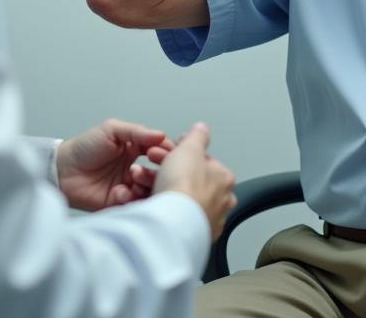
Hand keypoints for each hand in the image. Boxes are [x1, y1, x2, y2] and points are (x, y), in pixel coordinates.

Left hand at [56, 119, 175, 210]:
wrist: (61, 170)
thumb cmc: (83, 147)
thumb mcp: (111, 130)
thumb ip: (136, 131)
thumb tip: (161, 135)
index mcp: (135, 150)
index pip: (160, 151)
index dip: (166, 153)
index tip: (167, 153)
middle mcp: (135, 169)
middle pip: (159, 173)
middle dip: (157, 172)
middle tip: (146, 168)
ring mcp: (128, 186)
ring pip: (149, 190)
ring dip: (145, 185)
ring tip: (132, 179)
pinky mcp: (119, 202)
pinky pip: (134, 203)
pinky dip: (131, 198)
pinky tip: (121, 191)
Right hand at [152, 122, 236, 239]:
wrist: (169, 223)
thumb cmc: (183, 188)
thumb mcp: (189, 149)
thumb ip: (197, 137)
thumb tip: (201, 129)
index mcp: (224, 180)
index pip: (203, 161)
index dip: (182, 152)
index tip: (169, 149)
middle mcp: (219, 202)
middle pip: (189, 179)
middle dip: (168, 169)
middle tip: (152, 163)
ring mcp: (204, 220)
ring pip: (178, 198)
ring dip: (158, 186)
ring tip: (141, 180)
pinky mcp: (189, 235)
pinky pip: (171, 216)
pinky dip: (158, 207)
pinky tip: (147, 202)